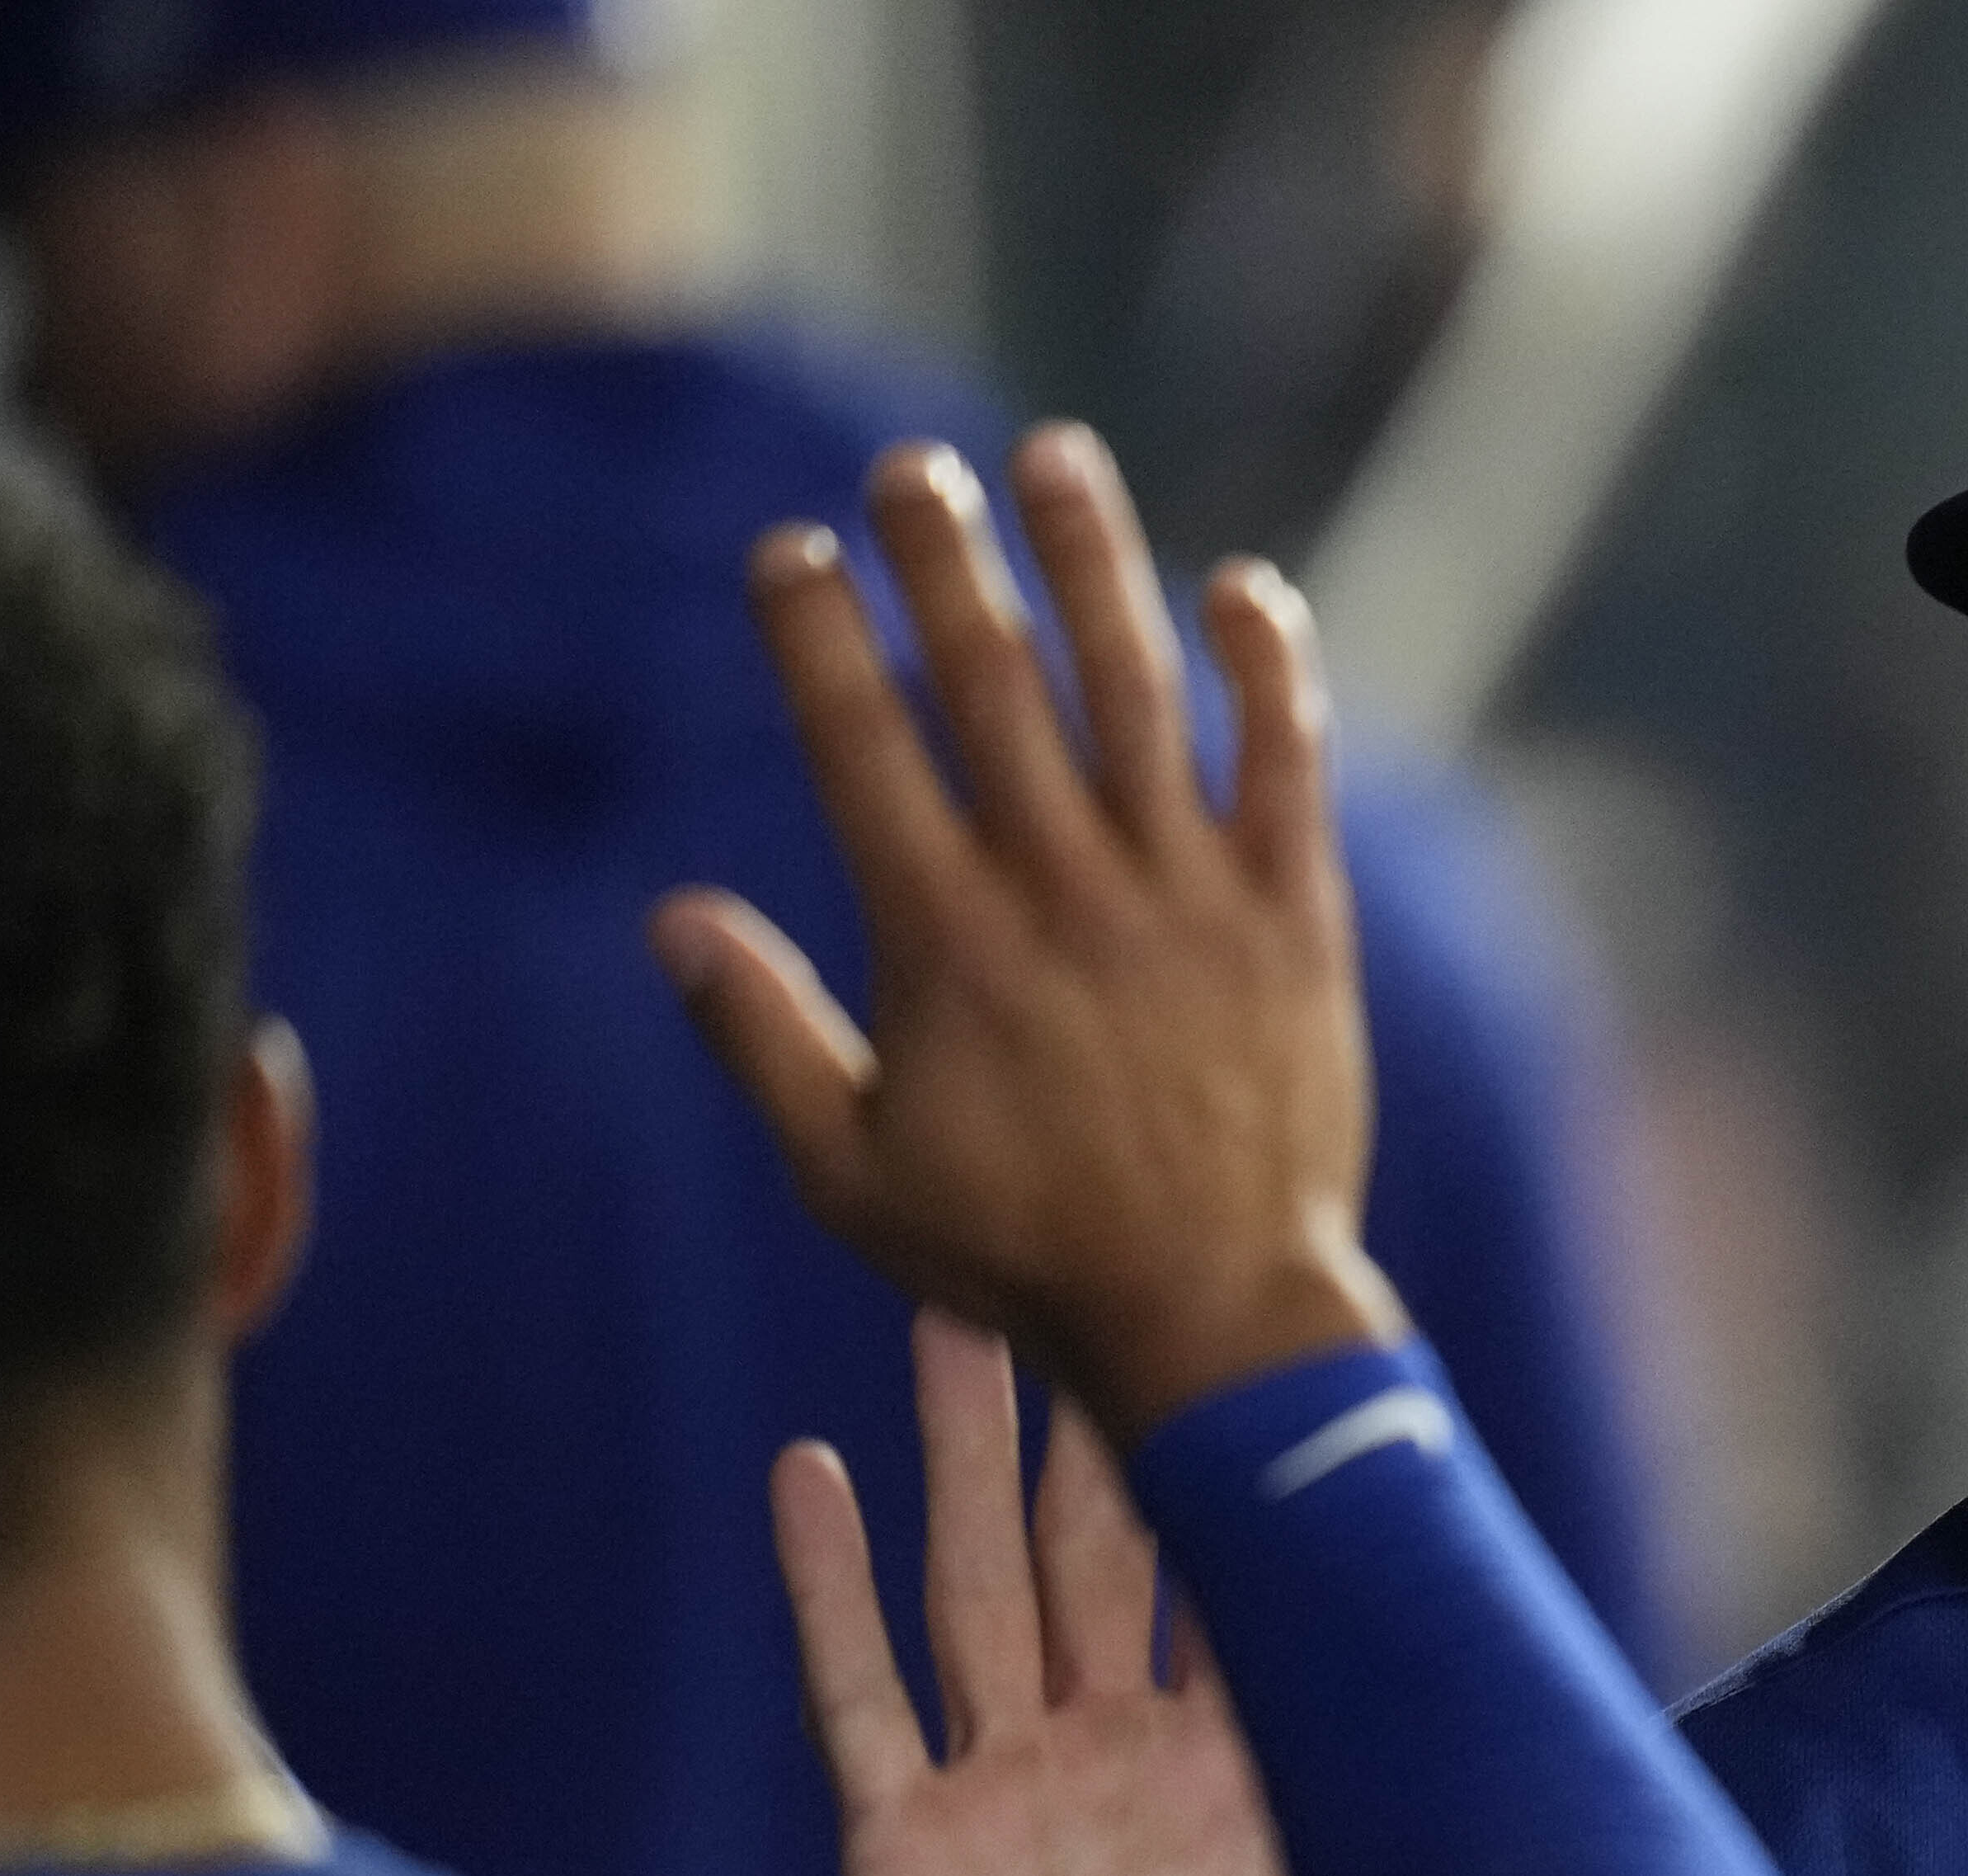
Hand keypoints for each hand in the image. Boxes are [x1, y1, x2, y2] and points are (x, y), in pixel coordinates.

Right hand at [656, 424, 1402, 1443]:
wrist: (1216, 1322)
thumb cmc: (1022, 1260)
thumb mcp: (854, 1175)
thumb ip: (763, 1037)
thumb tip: (672, 918)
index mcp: (946, 939)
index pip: (862, 742)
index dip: (817, 633)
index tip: (790, 551)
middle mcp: (1063, 889)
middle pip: (992, 680)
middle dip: (942, 558)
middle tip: (910, 466)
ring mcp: (1187, 894)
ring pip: (1136, 688)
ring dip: (1091, 563)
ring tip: (1053, 460)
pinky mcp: (1295, 918)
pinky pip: (1286, 764)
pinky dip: (1267, 670)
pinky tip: (1241, 591)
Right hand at [782, 1309, 1319, 1875]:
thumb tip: (1624, 1841)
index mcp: (1248, 1782)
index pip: (1247, 1587)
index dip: (1246, 1464)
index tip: (1252, 1324)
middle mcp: (1125, 1769)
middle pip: (1101, 1551)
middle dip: (1094, 1412)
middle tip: (1087, 1269)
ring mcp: (1010, 1802)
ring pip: (976, 1591)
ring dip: (959, 1462)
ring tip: (948, 1323)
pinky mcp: (907, 1859)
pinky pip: (864, 1702)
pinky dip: (831, 1593)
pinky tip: (811, 1476)